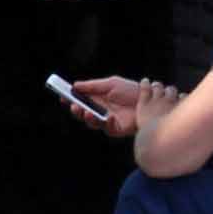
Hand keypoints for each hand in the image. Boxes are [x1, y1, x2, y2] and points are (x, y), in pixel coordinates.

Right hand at [50, 75, 164, 137]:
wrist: (150, 98)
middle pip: (82, 114)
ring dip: (88, 118)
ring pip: (93, 123)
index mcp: (96, 100)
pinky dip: (106, 122)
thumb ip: (93, 86)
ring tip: (86, 111)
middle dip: (76, 110)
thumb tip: (74, 85)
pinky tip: (108, 116)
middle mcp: (100, 112)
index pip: (79, 102)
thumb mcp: (111, 84)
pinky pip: (108, 128)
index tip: (62, 96)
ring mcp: (108, 121)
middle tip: (73, 105)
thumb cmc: (131, 90)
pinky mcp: (117, 129)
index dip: (70, 100)